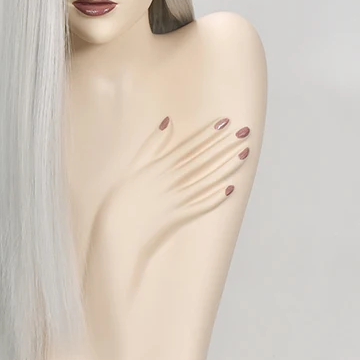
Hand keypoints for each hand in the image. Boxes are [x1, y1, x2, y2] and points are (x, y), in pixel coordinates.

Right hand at [92, 114, 252, 269]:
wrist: (115, 238)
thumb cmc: (119, 203)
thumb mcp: (131, 170)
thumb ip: (150, 147)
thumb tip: (167, 122)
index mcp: (157, 169)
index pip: (189, 148)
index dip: (208, 134)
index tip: (225, 122)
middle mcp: (170, 183)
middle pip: (202, 161)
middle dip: (224, 145)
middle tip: (245, 132)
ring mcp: (176, 202)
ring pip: (207, 181)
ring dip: (227, 167)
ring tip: (244, 153)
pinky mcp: (178, 219)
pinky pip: (201, 207)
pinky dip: (216, 198)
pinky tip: (232, 188)